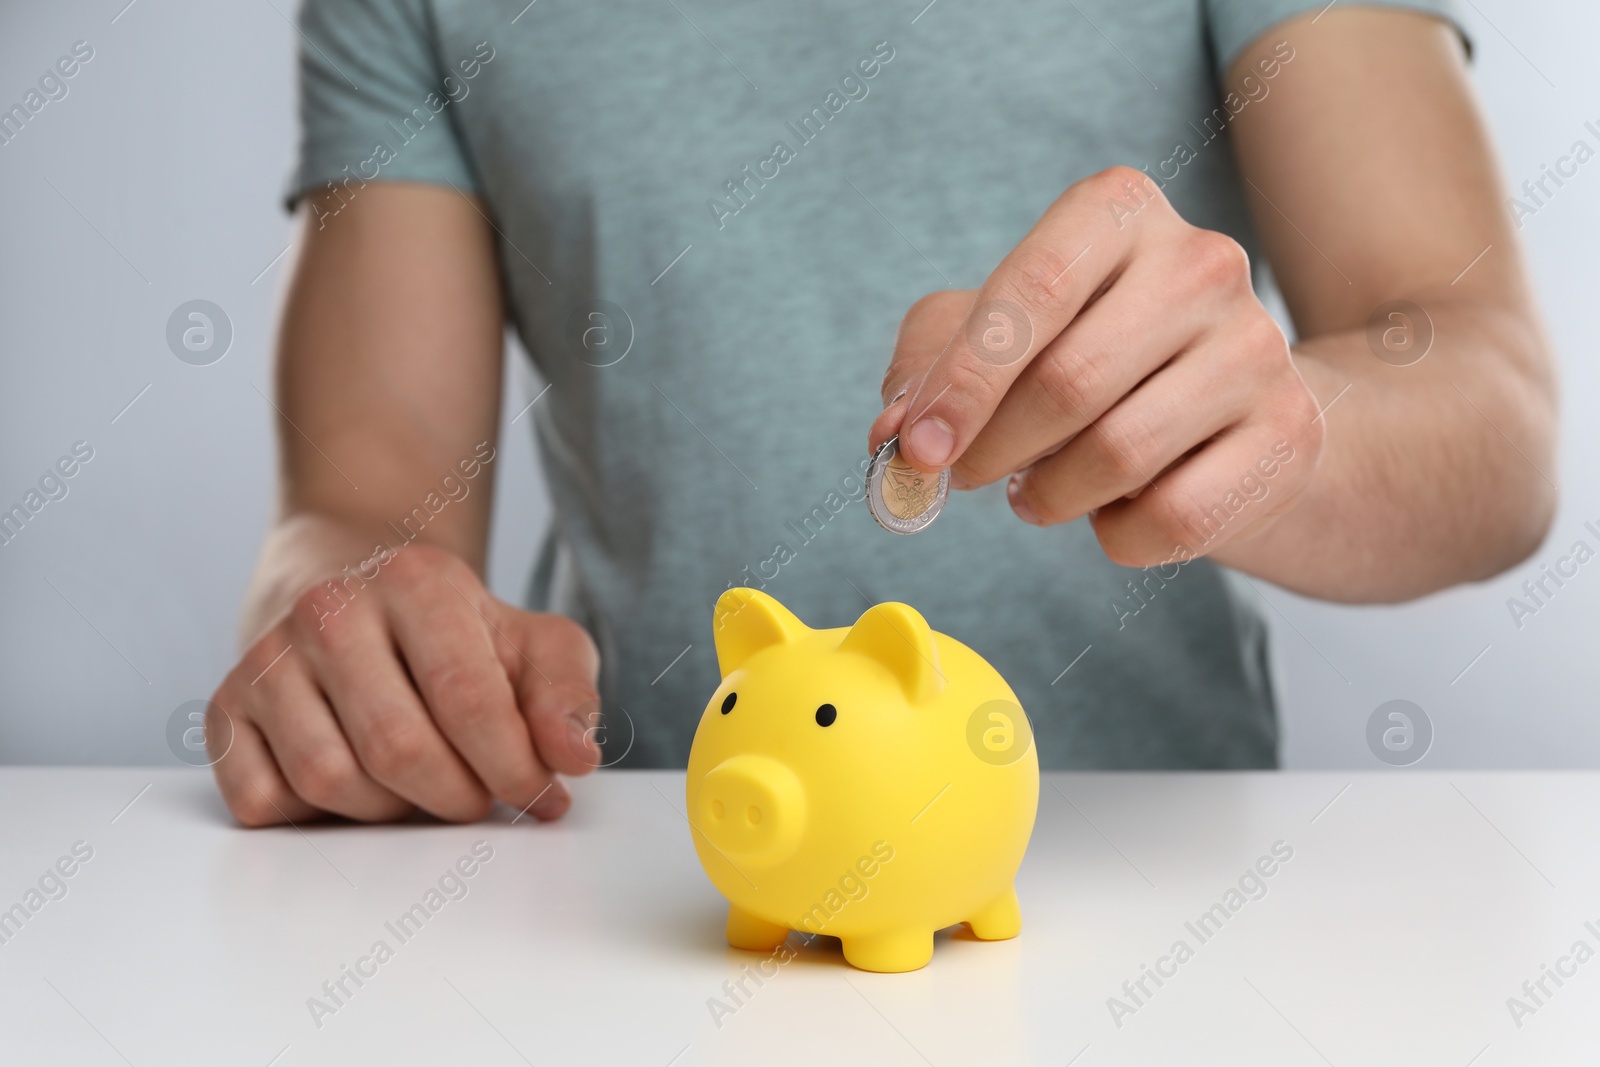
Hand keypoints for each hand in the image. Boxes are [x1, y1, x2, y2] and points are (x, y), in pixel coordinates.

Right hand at [207, 541, 601, 825]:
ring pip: (329, 780)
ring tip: (419, 784)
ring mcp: (267, 657)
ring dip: (388, 809)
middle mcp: (329, 608)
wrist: (356, 595)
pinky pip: (265, 800)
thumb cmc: (457, 634)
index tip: (542, 798)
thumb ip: (566, 695)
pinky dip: (316, 816)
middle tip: (477, 798)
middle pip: (398, 749)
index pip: (469, 701)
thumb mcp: (534, 646)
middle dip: (454, 796)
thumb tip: (573, 758)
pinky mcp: (225, 708)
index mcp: (415, 581)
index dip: (514, 769)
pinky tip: (354, 783)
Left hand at [870, 166, 1323, 567]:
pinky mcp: (1290, 434)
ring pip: (1118, 455)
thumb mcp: (994, 333)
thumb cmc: (1085, 357)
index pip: (1031, 292)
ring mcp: (1258, 347)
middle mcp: (1202, 263)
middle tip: (971, 473)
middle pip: (1069, 383)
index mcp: (1117, 211)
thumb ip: (928, 367)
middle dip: (994, 449)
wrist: (1225, 411)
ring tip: (1040, 488)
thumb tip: (895, 435)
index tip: (915, 449)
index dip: (963, 381)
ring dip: (1049, 497)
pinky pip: (1173, 518)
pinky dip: (1117, 537)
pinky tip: (1114, 510)